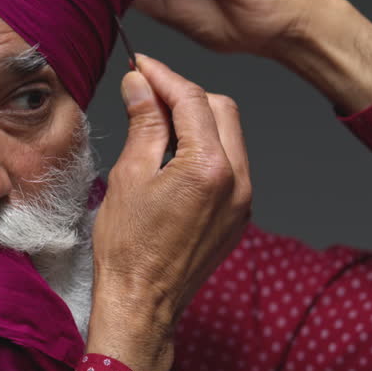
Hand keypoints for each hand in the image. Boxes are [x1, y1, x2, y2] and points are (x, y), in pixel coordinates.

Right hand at [87, 55, 252, 370]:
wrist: (143, 304)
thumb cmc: (128, 248)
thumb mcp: (129, 176)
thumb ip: (143, 123)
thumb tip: (141, 84)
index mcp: (210, 168)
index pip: (193, 100)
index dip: (164, 77)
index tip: (140, 65)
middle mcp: (238, 180)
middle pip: (221, 109)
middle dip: (185, 95)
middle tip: (146, 92)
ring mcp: (243, 200)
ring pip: (229, 135)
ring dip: (196, 120)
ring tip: (155, 125)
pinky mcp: (239, 215)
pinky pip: (230, 164)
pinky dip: (205, 148)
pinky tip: (172, 155)